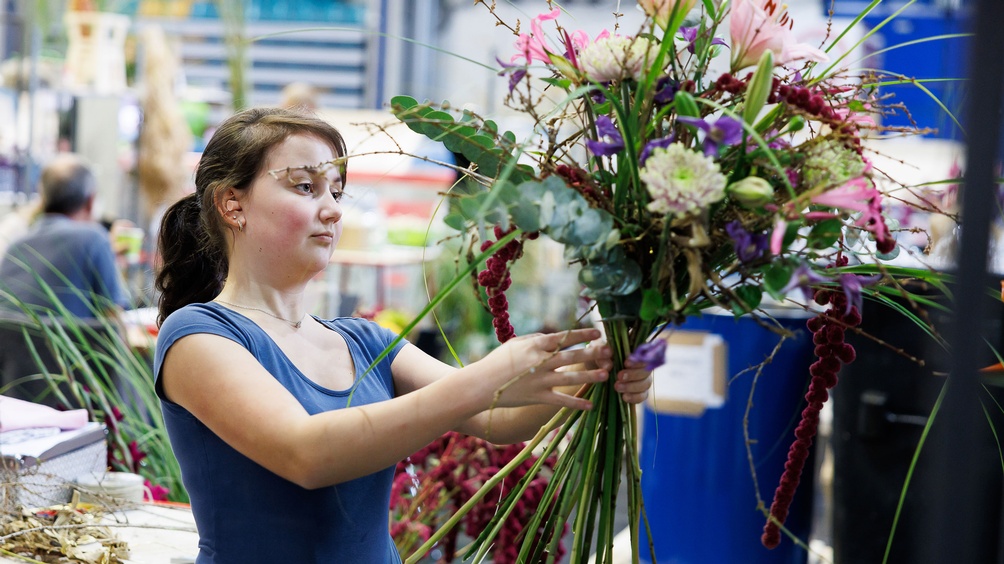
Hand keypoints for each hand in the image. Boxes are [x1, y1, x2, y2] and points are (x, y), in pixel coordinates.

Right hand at [473, 328, 611, 410]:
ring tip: (606, 374)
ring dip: (590, 376)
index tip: (598, 334)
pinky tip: (591, 405)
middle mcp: (541, 362)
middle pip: (572, 356)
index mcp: (536, 346)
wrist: (482, 385)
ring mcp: (541, 380)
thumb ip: (535, 340)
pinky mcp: (538, 397)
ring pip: (571, 377)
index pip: (564, 338)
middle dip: (592, 354)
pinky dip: (577, 403)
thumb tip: (553, 338)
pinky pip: (562, 400)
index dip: (582, 335)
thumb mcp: (515, 344)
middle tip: (610, 352)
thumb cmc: (497, 361)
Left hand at [585, 342, 653, 404]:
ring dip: (632, 386)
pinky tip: (624, 397)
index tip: (626, 363)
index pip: (643, 355)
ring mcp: (641, 379)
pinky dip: (635, 397)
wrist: (594, 371)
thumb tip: (608, 366)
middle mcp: (641, 365)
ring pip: (645, 384)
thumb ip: (602, 356)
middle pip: (646, 371)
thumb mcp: (596, 353)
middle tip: (619, 376)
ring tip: (617, 387)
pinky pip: (642, 396)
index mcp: (634, 352)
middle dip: (633, 374)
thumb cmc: (598, 357)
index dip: (637, 360)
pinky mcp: (638, 392)